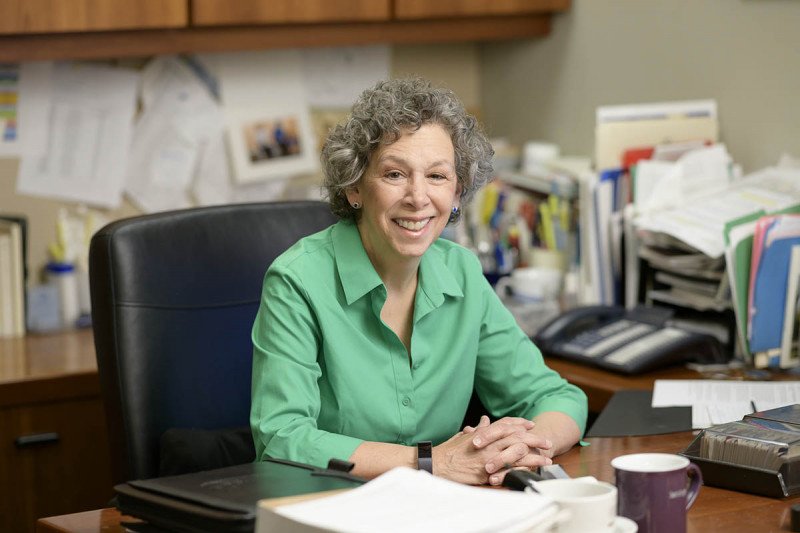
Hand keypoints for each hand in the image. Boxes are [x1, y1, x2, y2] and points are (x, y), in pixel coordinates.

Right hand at [434, 416, 551, 484]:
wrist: (438, 464)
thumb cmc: (449, 452)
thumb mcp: (463, 437)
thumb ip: (478, 430)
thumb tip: (485, 421)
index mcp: (484, 433)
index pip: (506, 424)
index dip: (520, 423)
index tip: (531, 424)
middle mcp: (489, 443)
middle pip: (517, 436)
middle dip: (534, 438)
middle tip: (546, 441)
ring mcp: (489, 456)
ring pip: (518, 452)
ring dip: (534, 456)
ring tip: (546, 459)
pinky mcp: (488, 471)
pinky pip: (510, 469)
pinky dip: (523, 469)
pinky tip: (533, 472)